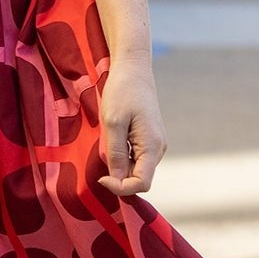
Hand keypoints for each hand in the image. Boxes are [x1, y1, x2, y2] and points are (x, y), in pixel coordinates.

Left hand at [96, 59, 166, 196]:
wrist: (133, 69)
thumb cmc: (122, 92)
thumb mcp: (113, 123)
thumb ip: (115, 154)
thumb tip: (117, 180)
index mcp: (153, 146)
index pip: (142, 184)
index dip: (121, 187)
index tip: (101, 176)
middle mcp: (158, 148)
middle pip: (139, 179)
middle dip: (119, 177)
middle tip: (99, 161)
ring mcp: (155, 144)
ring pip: (137, 169)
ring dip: (120, 167)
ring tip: (106, 145)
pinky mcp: (149, 139)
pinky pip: (136, 158)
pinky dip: (122, 158)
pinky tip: (112, 142)